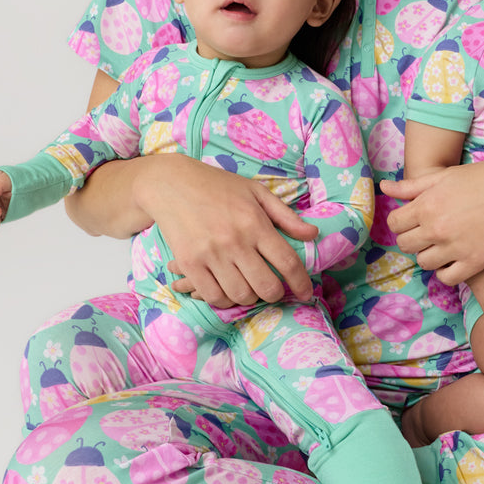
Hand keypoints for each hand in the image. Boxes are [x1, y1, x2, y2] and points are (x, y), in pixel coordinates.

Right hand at [140, 156, 317, 306]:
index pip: (287, 262)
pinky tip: (228, 289)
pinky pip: (213, 296)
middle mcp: (235, 241)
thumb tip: (313, 234)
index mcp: (255, 222)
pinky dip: (225, 299)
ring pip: (241, 295)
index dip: (301, 282)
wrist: (171, 183)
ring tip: (249, 288)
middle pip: (266, 286)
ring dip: (250, 297)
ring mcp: (211, 254)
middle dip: (275, 294)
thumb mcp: (256, 192)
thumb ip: (286, 216)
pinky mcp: (189, 263)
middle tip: (273, 289)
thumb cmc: (218, 186)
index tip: (306, 293)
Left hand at [382, 156, 483, 284]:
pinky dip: (447, 270)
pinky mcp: (475, 262)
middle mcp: (437, 228)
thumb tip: (384, 187)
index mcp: (427, 204)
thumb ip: (412, 186)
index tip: (414, 219)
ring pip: (424, 263)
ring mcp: (456, 247)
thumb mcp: (446, 175)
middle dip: (413, 238)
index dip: (402, 222)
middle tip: (428, 231)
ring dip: (430, 254)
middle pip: (406, 245)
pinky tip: (455, 258)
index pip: (395, 224)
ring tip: (443, 244)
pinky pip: (447, 278)